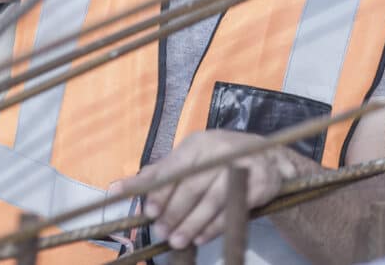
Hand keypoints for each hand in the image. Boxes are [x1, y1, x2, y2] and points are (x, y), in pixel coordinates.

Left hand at [117, 130, 297, 249]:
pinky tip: (203, 237)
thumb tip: (115, 188)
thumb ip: (157, 176)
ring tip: (179, 241)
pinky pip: (235, 207)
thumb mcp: (189, 163)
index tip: (150, 212)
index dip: (161, 191)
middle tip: (163, 233)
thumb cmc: (219, 163)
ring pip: (214, 198)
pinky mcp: (262, 181)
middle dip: (176, 212)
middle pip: (194, 184)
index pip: (176, 167)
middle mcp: (222, 148)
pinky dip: (217, 224)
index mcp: (199, 143)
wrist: (268, 160)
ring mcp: (245, 163)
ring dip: (194, 223)